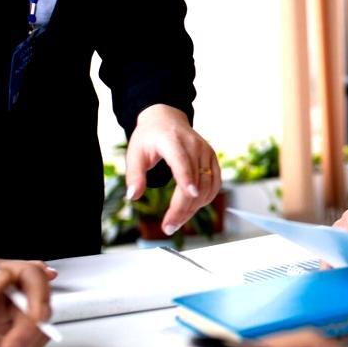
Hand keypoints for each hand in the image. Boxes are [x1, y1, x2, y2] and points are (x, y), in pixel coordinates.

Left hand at [125, 104, 220, 235]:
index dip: (187, 178)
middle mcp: (194, 146)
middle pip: (195, 180)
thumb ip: (134, 175)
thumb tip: (133, 196)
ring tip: (176, 220)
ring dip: (194, 208)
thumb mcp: (134, 153)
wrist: (167, 120)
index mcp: (172, 140)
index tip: (190, 194)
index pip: (182, 160)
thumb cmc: (150, 137)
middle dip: (184, 207)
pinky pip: (215, 184)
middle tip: (169, 227)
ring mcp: (206, 152)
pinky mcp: (212, 159)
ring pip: (207, 186)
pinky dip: (205, 199)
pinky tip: (191, 208)